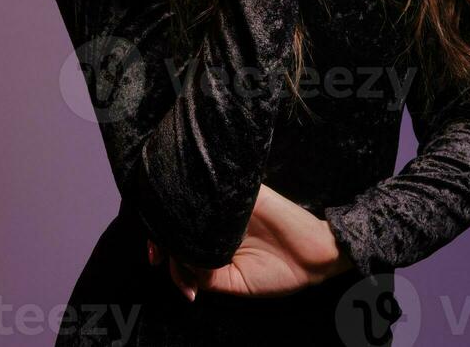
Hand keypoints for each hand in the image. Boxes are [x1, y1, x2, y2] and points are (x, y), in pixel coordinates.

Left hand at [146, 183, 353, 299]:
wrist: (314, 256)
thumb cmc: (278, 272)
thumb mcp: (236, 282)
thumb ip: (207, 276)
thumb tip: (178, 266)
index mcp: (215, 239)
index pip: (181, 236)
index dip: (164, 246)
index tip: (155, 260)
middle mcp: (218, 219)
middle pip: (182, 217)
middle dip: (163, 233)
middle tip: (157, 255)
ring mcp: (231, 203)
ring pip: (196, 201)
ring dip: (178, 217)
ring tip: (171, 240)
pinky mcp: (247, 192)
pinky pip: (220, 187)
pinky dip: (202, 194)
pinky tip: (190, 209)